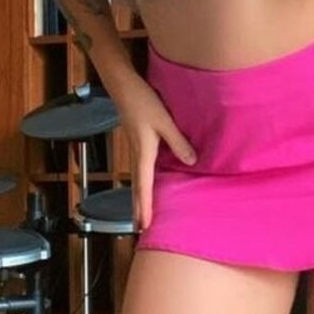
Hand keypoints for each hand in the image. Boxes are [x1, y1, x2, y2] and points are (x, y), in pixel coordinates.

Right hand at [115, 76, 195, 232]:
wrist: (122, 85)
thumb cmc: (143, 102)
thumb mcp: (164, 121)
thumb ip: (178, 142)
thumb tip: (191, 162)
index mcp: (143, 152)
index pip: (143, 186)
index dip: (144, 206)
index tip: (143, 225)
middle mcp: (137, 153)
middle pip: (137, 187)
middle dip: (138, 208)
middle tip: (139, 228)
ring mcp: (135, 148)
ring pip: (137, 178)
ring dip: (138, 196)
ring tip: (140, 212)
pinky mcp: (136, 141)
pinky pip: (139, 168)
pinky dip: (141, 181)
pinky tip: (146, 182)